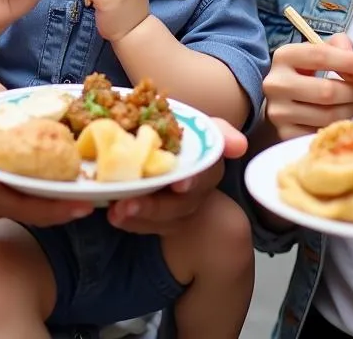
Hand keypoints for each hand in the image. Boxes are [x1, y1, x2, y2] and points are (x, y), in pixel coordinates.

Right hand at [0, 76, 95, 226]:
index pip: (18, 204)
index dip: (50, 207)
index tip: (81, 205)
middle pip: (40, 209)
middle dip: (72, 204)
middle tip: (108, 194)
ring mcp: (10, 191)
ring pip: (47, 200)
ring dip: (75, 192)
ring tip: (110, 184)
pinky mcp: (22, 181)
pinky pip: (48, 185)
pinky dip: (69, 178)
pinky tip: (95, 168)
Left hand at [107, 119, 246, 234]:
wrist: (169, 160)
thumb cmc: (181, 138)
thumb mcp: (195, 127)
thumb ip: (218, 131)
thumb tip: (239, 145)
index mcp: (208, 162)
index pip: (209, 170)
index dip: (196, 178)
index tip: (179, 185)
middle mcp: (197, 189)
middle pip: (182, 204)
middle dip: (156, 206)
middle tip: (128, 203)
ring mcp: (179, 208)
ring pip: (163, 219)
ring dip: (139, 216)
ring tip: (115, 211)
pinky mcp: (161, 220)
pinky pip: (147, 226)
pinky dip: (130, 223)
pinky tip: (113, 215)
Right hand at [263, 32, 352, 139]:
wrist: (283, 99)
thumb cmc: (307, 72)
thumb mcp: (320, 52)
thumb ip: (344, 49)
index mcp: (284, 56)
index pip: (321, 56)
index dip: (350, 62)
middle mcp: (276, 84)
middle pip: (327, 91)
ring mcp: (279, 112)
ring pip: (327, 115)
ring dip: (350, 109)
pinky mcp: (285, 134)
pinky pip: (322, 133)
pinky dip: (339, 126)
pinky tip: (341, 117)